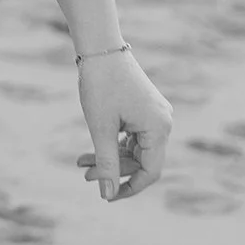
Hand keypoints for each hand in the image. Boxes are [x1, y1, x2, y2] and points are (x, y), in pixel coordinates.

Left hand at [74, 48, 171, 201]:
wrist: (100, 48)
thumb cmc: (100, 85)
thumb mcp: (101, 128)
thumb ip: (106, 163)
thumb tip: (108, 195)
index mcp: (159, 128)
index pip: (151, 172)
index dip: (130, 188)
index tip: (107, 197)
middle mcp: (163, 122)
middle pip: (142, 160)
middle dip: (113, 170)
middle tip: (84, 175)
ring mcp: (156, 114)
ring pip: (135, 149)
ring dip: (110, 158)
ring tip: (81, 162)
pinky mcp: (145, 108)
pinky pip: (133, 136)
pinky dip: (113, 143)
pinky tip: (91, 150)